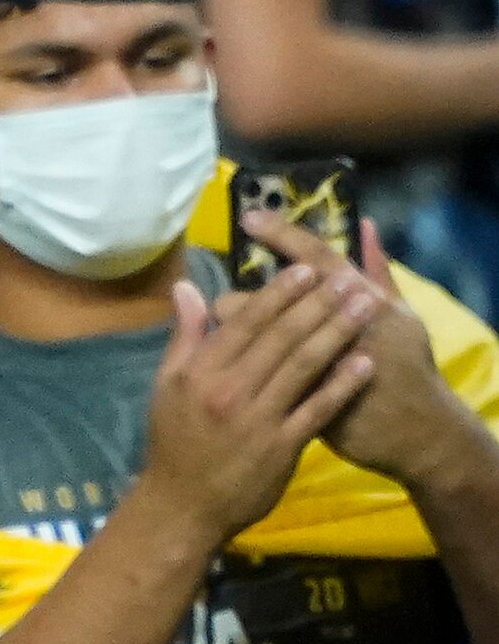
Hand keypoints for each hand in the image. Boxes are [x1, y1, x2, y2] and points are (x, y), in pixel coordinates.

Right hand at [133, 261, 373, 544]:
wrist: (183, 506)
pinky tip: (365, 363)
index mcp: (200, 372)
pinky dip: (342, 385)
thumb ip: (183, 336)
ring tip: (365, 306)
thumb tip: (188, 288)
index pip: (244, 323)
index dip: (278, 293)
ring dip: (338, 332)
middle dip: (318, 304)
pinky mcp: (282, 446)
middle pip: (281, 338)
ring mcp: (258, 419)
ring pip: (304, 366)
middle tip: (348, 278)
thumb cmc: (174, 441)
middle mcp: (229, 390)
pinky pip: (318, 409)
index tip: (306, 269)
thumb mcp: (167, 386)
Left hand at [247, 210, 489, 496]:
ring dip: (241, 333)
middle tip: (231, 304)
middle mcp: (338, 320)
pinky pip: (262, 375)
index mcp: (361, 294)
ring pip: (260, 336)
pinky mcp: (304, 395)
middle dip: (246, 299)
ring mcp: (320, 360)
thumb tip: (364, 226)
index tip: (249, 217)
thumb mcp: (399, 311)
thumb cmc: (406, 361)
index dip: (282, 233)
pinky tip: (238, 368)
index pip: (316, 255)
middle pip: (273, 296)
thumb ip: (376, 269)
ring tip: (236, 337)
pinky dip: (247, 369)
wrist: (411, 427)